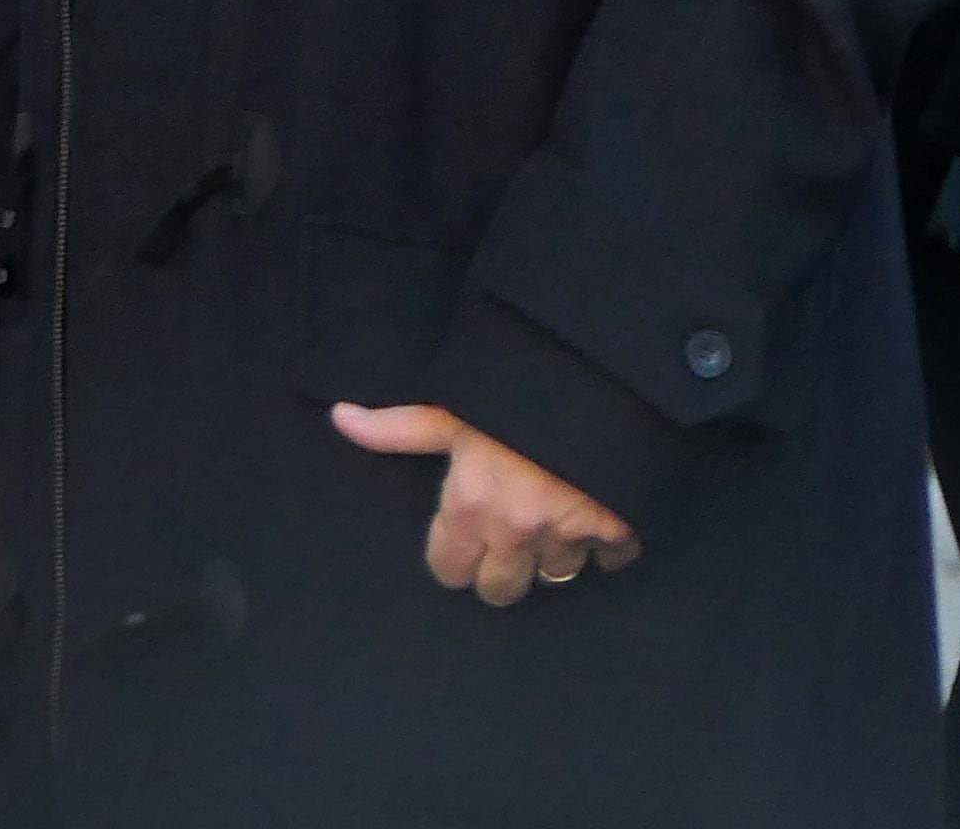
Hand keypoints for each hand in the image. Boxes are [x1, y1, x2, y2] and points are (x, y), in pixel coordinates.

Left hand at [327, 402, 640, 606]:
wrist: (601, 370)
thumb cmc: (515, 387)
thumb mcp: (451, 405)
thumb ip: (398, 426)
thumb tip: (340, 418)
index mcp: (470, 506)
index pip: (448, 570)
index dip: (455, 554)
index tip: (464, 535)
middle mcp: (515, 531)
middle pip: (499, 590)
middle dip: (503, 568)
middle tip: (509, 534)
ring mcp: (569, 535)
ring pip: (557, 573)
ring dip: (554, 550)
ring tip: (555, 512)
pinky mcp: (619, 530)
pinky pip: (611, 560)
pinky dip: (607, 543)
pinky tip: (600, 516)